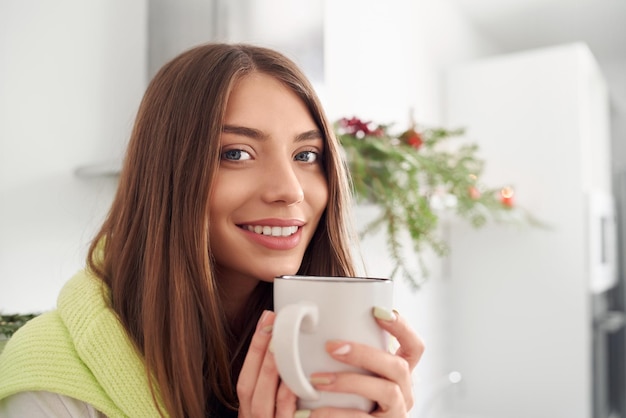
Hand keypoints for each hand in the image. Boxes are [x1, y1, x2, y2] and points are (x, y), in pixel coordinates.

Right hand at [237, 310, 297, 416]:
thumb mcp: (271, 410)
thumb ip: (275, 389)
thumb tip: (288, 350)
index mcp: (248, 412)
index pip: (244, 377)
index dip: (254, 348)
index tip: (266, 319)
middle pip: (247, 385)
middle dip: (259, 352)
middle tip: (273, 322)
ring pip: (261, 399)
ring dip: (270, 369)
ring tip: (280, 344)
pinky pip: (283, 413)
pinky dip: (286, 396)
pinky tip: (294, 378)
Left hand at [305, 308, 424, 416]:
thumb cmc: (347, 401)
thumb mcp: (356, 375)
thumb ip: (350, 357)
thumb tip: (316, 331)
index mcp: (399, 375)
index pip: (414, 347)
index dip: (402, 327)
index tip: (377, 312)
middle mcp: (404, 393)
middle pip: (399, 367)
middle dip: (365, 353)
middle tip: (332, 347)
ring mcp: (396, 414)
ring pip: (387, 391)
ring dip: (350, 382)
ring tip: (318, 380)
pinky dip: (336, 414)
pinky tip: (313, 412)